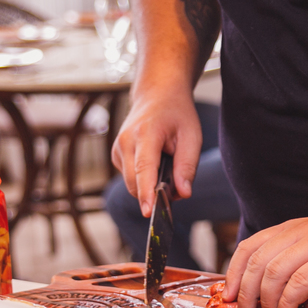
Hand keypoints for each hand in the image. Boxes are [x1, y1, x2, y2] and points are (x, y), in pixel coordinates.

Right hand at [112, 89, 201, 215]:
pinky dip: (143, 179)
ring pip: (132, 184)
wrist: (157, 95)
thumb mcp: (192, 136)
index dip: (147, 192)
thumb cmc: (176, 113)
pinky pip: (130, 179)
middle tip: (178, 183)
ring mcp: (117, 149)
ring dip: (150, 186)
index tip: (149, 212)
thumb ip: (188, 166)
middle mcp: (125, 142)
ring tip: (167, 164)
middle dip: (155, 193)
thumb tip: (184, 193)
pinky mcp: (116, 155)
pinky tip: (155, 161)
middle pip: (135, 183)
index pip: (144, 168)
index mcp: (145, 133)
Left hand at [222, 215, 307, 307]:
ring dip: (266, 300)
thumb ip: (295, 266)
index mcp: (294, 229)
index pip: (250, 247)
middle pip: (257, 262)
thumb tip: (270, 294)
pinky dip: (289, 302)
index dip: (234, 274)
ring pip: (274, 271)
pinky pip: (301, 282)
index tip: (229, 298)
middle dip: (246, 294)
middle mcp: (302, 232)